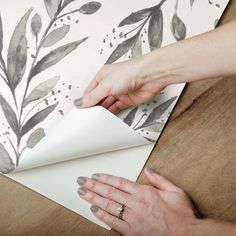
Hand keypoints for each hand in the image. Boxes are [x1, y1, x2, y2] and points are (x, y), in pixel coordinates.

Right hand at [76, 58, 165, 113]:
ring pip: (107, 104)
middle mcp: (110, 84)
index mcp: (102, 76)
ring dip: (102, 111)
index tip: (80, 110)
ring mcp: (119, 92)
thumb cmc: (129, 72)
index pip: (90, 90)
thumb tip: (81, 102)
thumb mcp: (105, 85)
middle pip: (98, 98)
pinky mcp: (126, 100)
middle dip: (93, 106)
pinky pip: (116, 108)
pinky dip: (111, 113)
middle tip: (86, 116)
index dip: (85, 100)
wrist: (149, 77)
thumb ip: (93, 96)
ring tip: (94, 119)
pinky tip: (105, 117)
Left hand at [77, 167, 200, 235]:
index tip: (96, 175)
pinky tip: (94, 209)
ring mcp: (133, 218)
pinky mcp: (132, 232)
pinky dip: (102, 215)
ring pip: (108, 205)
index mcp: (145, 193)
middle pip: (110, 192)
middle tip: (82, 180)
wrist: (187, 235)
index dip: (106, 178)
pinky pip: (113, 222)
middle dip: (94, 185)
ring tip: (83, 192)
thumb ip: (159, 179)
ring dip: (93, 197)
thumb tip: (148, 170)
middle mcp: (136, 204)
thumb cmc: (181, 215)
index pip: (120, 182)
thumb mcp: (175, 191)